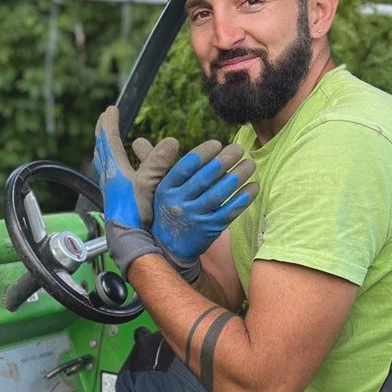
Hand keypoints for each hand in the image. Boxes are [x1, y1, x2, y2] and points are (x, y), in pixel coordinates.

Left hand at [93, 106, 178, 276]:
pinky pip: (107, 173)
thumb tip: (172, 141)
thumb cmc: (135, 212)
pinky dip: (108, 164)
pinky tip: (113, 171)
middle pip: (102, 147)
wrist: (126, 237)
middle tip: (103, 119)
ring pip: (103, 161)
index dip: (110, 123)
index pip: (109, 139)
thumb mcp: (149, 184)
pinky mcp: (113, 196)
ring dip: (104, 147)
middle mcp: (109, 175)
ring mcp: (109, 186)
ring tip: (104, 142)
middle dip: (103, 132)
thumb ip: (159, 162)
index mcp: (115, 168)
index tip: (112, 109)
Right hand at [151, 141, 258, 276]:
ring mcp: (194, 217)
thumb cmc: (163, 211)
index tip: (216, 144)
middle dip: (224, 161)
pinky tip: (253, 186)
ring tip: (250, 164)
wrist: (166, 249)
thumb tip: (138, 142)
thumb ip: (152, 165)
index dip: (202, 153)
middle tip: (239, 148)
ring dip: (237, 176)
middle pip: (205, 178)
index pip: (185, 167)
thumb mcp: (153, 190)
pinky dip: (243, 198)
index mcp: (165, 190)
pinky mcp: (209, 229)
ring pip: (219, 193)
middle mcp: (179, 204)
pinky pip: (229, 211)